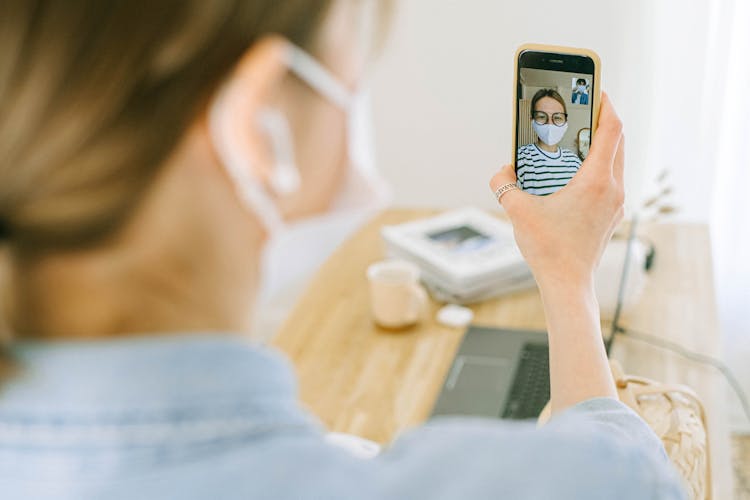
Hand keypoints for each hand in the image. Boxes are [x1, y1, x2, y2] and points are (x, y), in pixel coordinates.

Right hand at [490, 93, 624, 292]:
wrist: (568, 285)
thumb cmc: (549, 250)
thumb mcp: (517, 210)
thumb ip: (503, 184)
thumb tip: (501, 171)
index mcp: (596, 181)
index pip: (611, 129)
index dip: (605, 104)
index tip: (596, 89)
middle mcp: (613, 189)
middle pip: (616, 142)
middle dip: (600, 123)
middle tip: (581, 111)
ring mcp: (616, 204)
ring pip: (614, 162)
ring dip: (599, 147)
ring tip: (575, 141)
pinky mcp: (612, 217)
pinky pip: (609, 181)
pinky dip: (596, 170)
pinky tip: (573, 175)